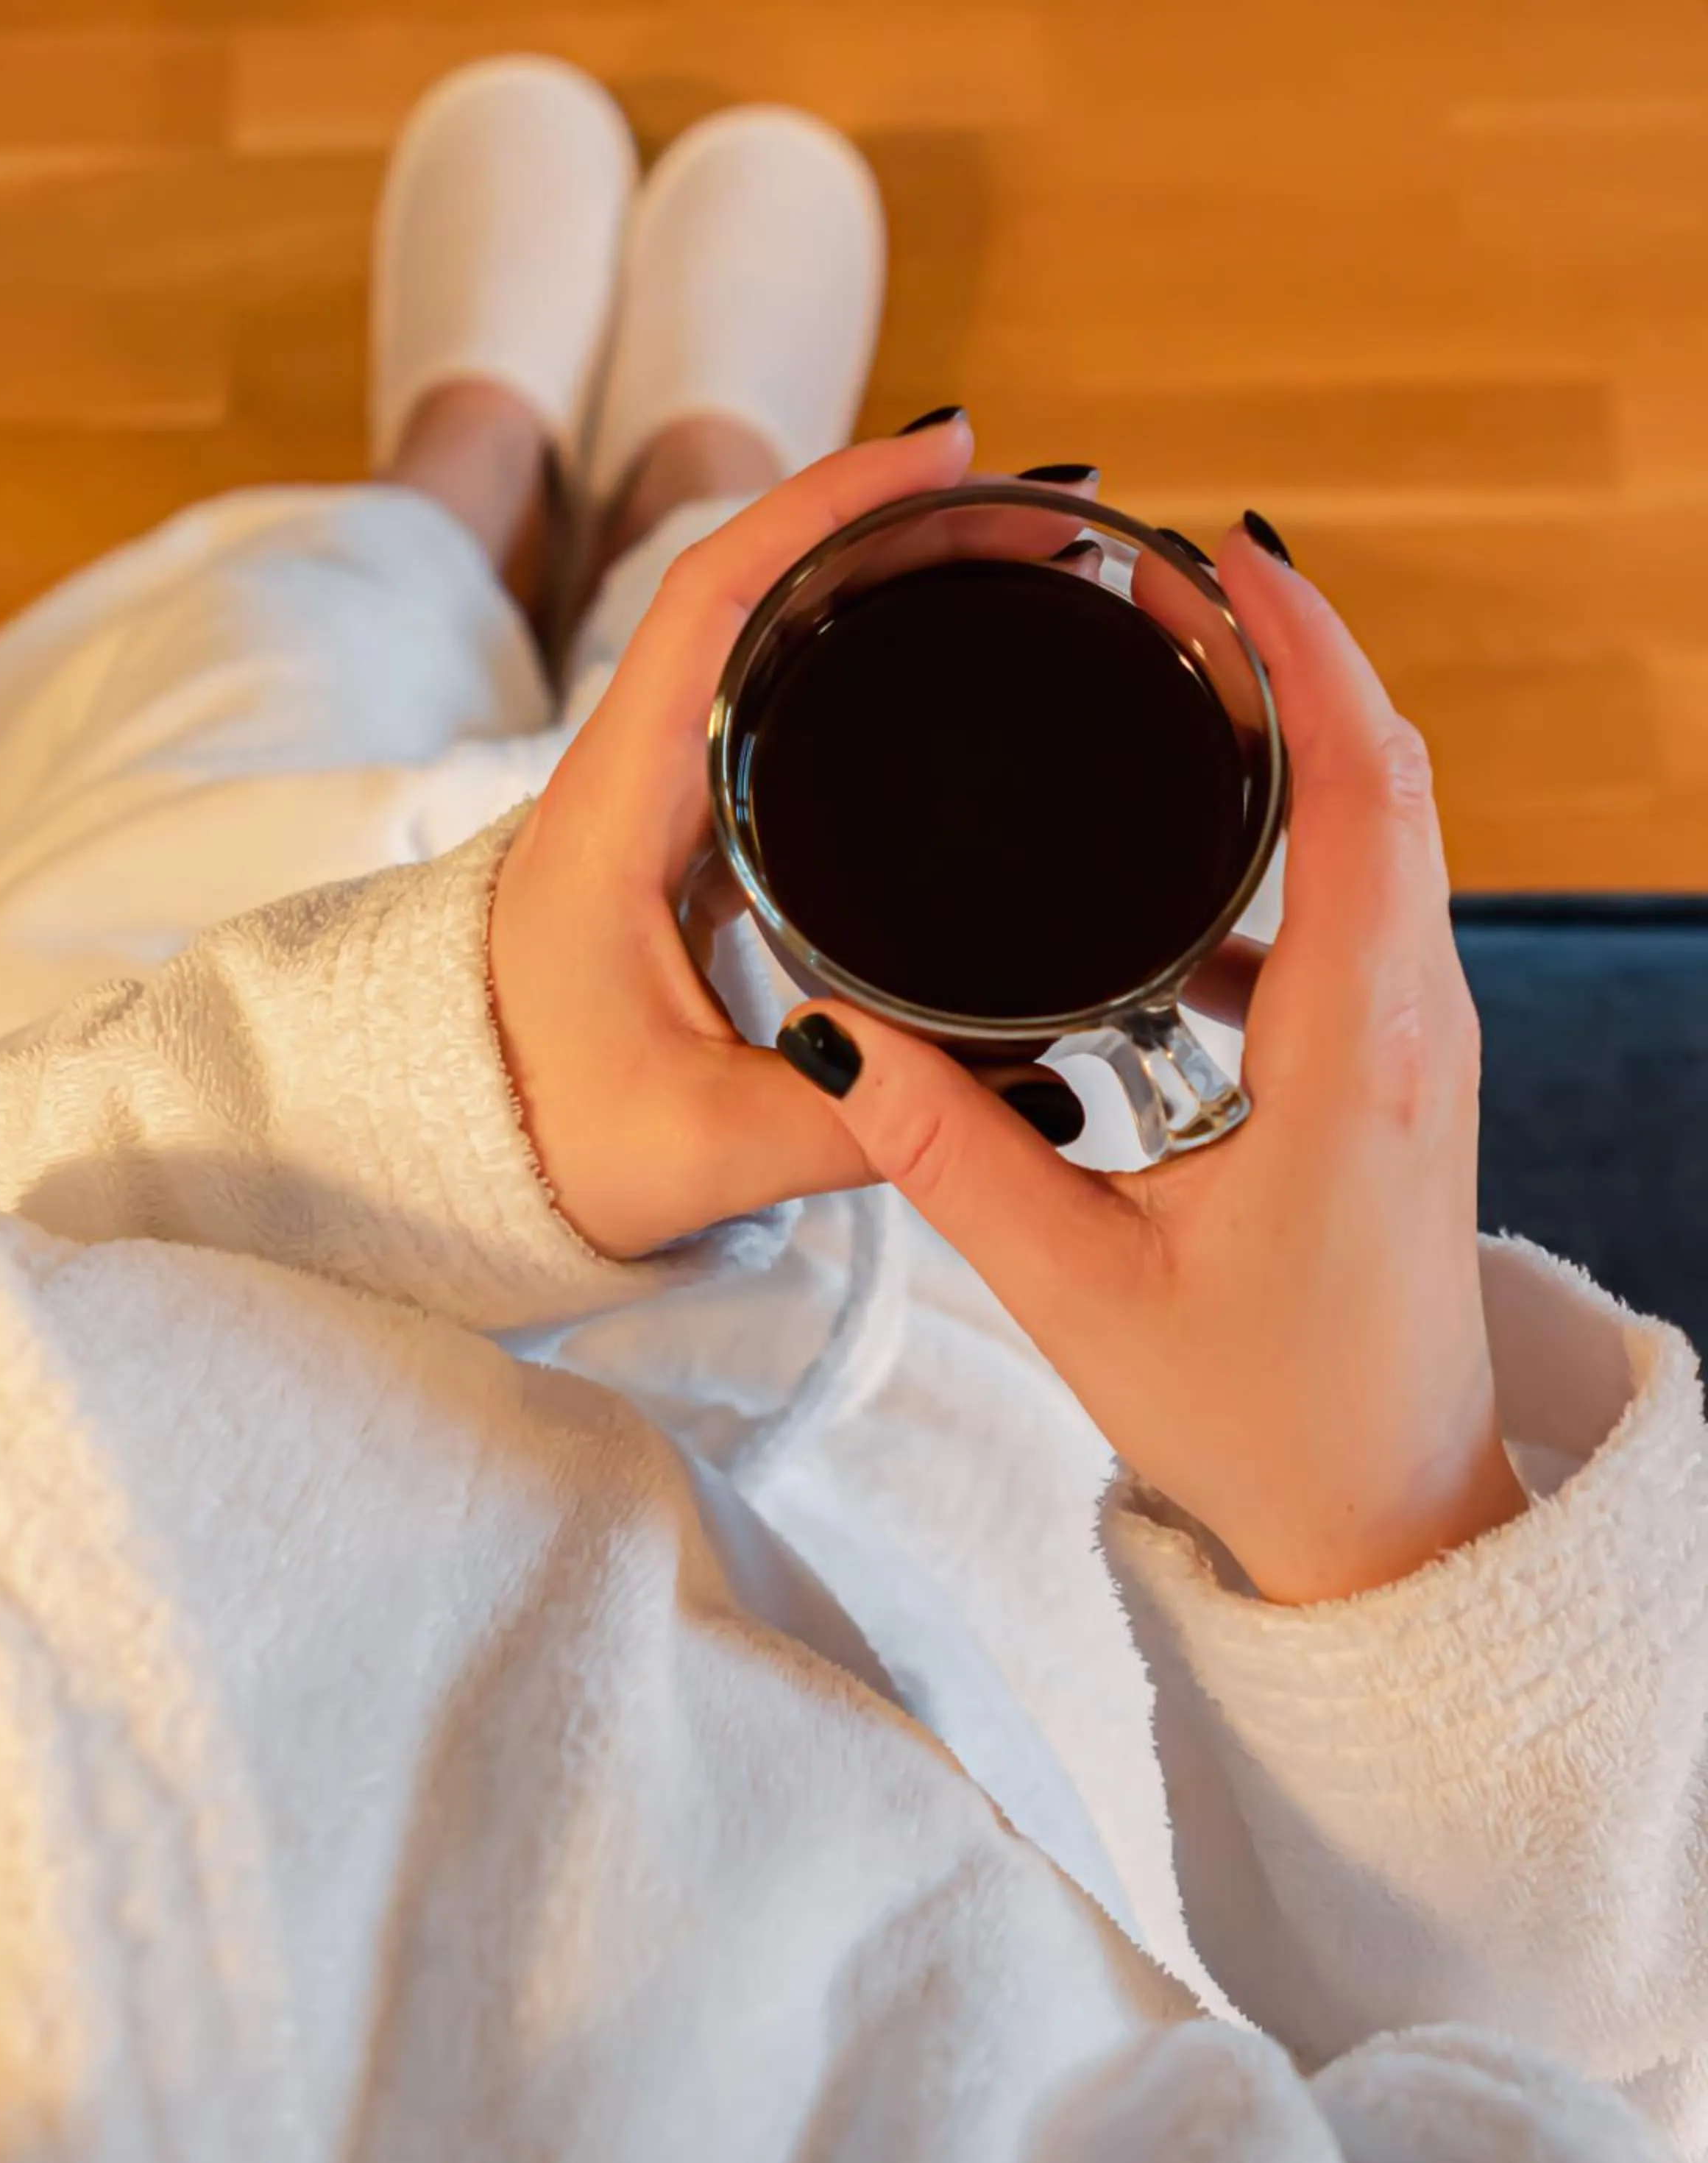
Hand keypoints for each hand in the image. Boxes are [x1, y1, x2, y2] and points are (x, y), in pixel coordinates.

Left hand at [487, 420, 982, 1261]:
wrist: (445, 1151)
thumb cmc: (537, 1138)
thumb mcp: (697, 1146)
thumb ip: (854, 1126)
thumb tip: (1030, 1097)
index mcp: (613, 809)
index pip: (716, 597)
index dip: (830, 505)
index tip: (949, 454)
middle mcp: (628, 772)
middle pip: (759, 586)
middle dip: (897, 524)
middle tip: (1038, 517)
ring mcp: (654, 794)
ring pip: (765, 635)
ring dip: (881, 577)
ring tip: (1016, 562)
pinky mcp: (682, 834)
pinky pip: (768, 701)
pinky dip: (855, 650)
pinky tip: (936, 659)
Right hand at [774, 530, 1524, 1603]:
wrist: (1384, 1519)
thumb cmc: (1260, 1419)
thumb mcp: (1073, 1286)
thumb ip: (943, 1149)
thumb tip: (830, 1032)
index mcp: (1357, 1056)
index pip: (1364, 794)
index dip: (1309, 655)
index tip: (1231, 555)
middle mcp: (1417, 1029)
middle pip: (1393, 784)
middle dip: (1302, 661)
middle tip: (1183, 586)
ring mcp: (1421, 1052)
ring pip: (1388, 844)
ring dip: (1307, 750)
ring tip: (1186, 690)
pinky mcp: (1397, 1081)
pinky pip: (1362, 919)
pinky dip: (1294, 855)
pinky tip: (1187, 882)